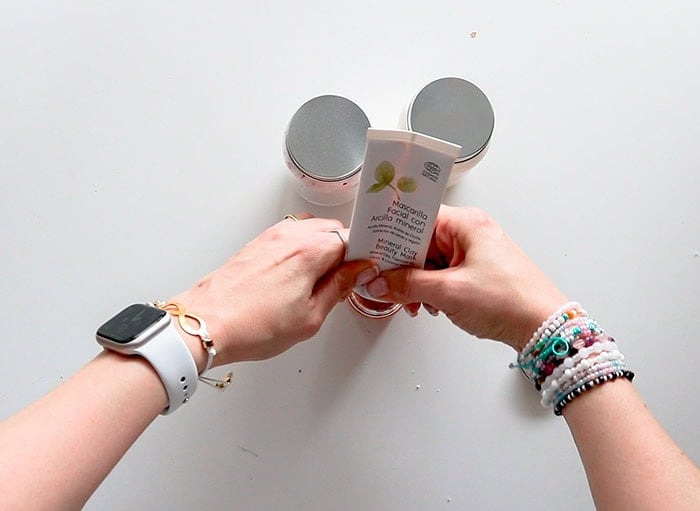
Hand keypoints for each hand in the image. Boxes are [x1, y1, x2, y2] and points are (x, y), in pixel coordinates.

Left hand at [171, 215, 375, 364]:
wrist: (206, 322)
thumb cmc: (252, 324)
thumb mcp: (310, 317)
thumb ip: (339, 288)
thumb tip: (358, 272)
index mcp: (311, 250)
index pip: (352, 240)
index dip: (363, 257)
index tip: (366, 273)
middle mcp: (292, 236)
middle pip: (333, 230)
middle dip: (344, 251)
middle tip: (346, 279)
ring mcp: (272, 237)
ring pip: (312, 230)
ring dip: (322, 248)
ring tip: (321, 279)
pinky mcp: (257, 244)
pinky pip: (291, 236)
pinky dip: (302, 249)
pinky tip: (299, 276)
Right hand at [364, 206, 566, 350]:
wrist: (544, 327)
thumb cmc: (511, 301)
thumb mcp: (448, 292)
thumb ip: (407, 285)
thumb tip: (380, 282)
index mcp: (465, 224)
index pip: (416, 217)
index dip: (391, 234)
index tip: (372, 249)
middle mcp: (470, 233)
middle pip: (420, 241)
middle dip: (403, 266)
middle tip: (387, 282)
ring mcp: (474, 252)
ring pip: (430, 260)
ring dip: (417, 282)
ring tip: (417, 302)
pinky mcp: (477, 271)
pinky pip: (443, 274)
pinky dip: (432, 289)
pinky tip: (431, 305)